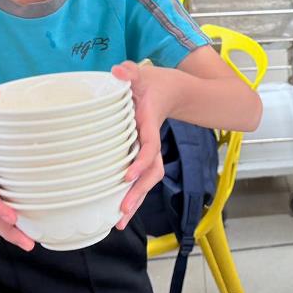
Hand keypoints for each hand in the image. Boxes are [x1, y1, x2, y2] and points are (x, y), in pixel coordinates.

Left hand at [111, 61, 168, 229]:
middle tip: (123, 211)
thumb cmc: (156, 83)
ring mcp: (149, 149)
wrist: (175, 91)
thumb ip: (130, 71)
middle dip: (139, 192)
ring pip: (148, 179)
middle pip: (152, 172)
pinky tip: (120, 211)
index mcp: (149, 123)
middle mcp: (151, 140)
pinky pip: (141, 177)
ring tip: (120, 222)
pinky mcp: (144, 154)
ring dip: (136, 200)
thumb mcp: (143, 73)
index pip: (150, 145)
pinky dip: (133, 195)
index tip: (127, 175)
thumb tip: (118, 71)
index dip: (141, 161)